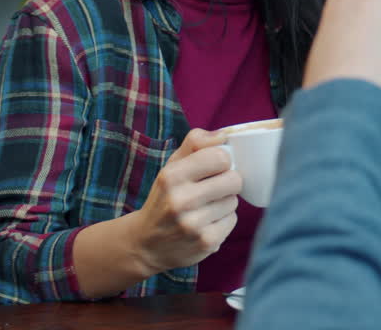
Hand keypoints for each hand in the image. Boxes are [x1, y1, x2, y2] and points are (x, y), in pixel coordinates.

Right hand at [131, 128, 242, 274]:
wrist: (146, 244)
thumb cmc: (165, 198)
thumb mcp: (171, 166)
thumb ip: (195, 144)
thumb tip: (223, 135)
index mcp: (171, 177)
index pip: (220, 157)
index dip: (222, 161)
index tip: (213, 168)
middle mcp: (181, 201)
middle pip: (234, 180)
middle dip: (227, 182)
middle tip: (212, 189)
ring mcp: (194, 225)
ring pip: (234, 201)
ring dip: (224, 202)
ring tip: (204, 208)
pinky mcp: (206, 243)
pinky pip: (232, 220)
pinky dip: (223, 220)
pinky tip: (205, 223)